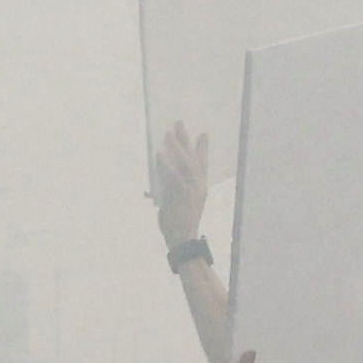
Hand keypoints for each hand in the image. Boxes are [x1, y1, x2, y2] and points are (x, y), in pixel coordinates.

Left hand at [145, 120, 214, 256]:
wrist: (183, 239)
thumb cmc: (180, 224)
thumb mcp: (180, 203)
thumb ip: (175, 190)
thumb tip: (165, 182)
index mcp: (201, 188)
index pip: (202, 163)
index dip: (202, 148)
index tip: (203, 134)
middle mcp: (199, 186)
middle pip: (193, 157)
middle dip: (185, 139)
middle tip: (179, 123)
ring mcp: (191, 190)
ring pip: (184, 163)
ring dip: (176, 147)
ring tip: (168, 133)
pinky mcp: (181, 195)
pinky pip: (173, 175)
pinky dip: (166, 164)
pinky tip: (160, 153)